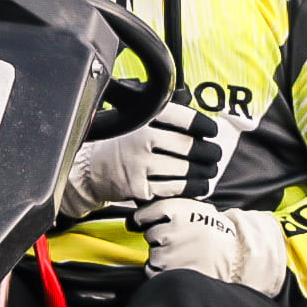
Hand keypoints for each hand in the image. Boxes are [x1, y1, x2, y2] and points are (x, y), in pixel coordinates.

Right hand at [52, 107, 215, 220]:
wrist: (91, 168)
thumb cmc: (121, 142)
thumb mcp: (136, 120)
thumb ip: (164, 117)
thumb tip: (199, 124)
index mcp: (143, 118)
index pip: (183, 118)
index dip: (204, 125)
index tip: (211, 131)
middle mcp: (141, 139)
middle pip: (188, 146)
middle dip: (208, 152)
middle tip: (215, 155)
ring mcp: (139, 164)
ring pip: (184, 170)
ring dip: (204, 172)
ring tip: (210, 171)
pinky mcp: (139, 187)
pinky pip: (174, 188)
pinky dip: (191, 188)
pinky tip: (199, 186)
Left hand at [134, 197, 285, 296]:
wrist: (237, 255)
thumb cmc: (217, 233)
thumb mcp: (199, 209)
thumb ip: (174, 208)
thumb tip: (143, 214)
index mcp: (179, 210)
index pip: (146, 212)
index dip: (143, 218)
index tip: (143, 222)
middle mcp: (173, 230)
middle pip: (150, 234)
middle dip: (159, 238)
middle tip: (178, 241)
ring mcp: (171, 252)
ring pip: (152, 254)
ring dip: (162, 255)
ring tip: (182, 255)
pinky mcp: (172, 272)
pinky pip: (153, 271)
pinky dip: (161, 271)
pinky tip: (177, 266)